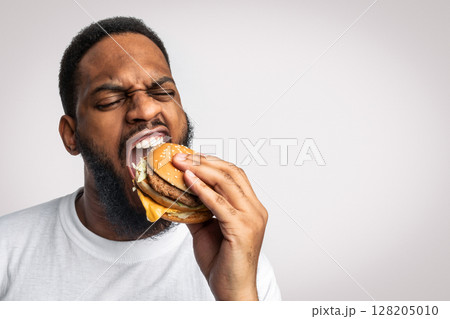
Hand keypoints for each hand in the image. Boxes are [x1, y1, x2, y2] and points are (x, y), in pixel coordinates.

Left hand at [172, 153, 267, 300]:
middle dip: (205, 161)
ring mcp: (251, 218)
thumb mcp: (206, 230)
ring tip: (181, 163)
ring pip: (227, 183)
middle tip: (182, 155)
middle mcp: (255, 210)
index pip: (234, 175)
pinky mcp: (242, 229)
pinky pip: (219, 204)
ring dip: (201, 170)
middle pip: (232, 173)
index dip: (212, 162)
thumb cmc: (222, 263)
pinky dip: (202, 190)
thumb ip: (196, 210)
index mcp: (251, 208)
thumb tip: (178, 194)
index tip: (190, 156)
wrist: (232, 291)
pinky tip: (188, 181)